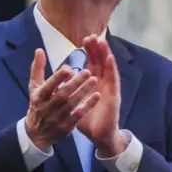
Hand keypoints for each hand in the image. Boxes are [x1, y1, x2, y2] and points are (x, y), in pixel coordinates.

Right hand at [25, 49, 99, 149]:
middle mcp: (47, 108)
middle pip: (62, 95)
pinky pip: (78, 116)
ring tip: (94, 80)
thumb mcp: (34, 87)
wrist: (37, 133)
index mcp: (38, 97)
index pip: (47, 87)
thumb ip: (38, 69)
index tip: (67, 69)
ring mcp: (57, 119)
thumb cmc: (38, 104)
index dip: (56, 79)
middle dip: (75, 84)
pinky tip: (96, 96)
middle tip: (88, 71)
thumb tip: (40, 50)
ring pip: (71, 105)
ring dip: (83, 92)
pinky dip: (87, 106)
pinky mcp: (66, 127)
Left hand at [75, 36, 126, 156]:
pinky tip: (110, 58)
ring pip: (108, 68)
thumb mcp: (74, 102)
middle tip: (92, 36)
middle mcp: (103, 84)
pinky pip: (114, 79)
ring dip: (105, 54)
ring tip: (102, 42)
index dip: (89, 52)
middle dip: (97, 49)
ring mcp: (110, 88)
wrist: (99, 136)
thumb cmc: (87, 119)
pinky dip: (112, 68)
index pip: (92, 64)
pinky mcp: (114, 95)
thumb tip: (57, 80)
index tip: (84, 40)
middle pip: (100, 62)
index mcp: (93, 84)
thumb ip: (67, 90)